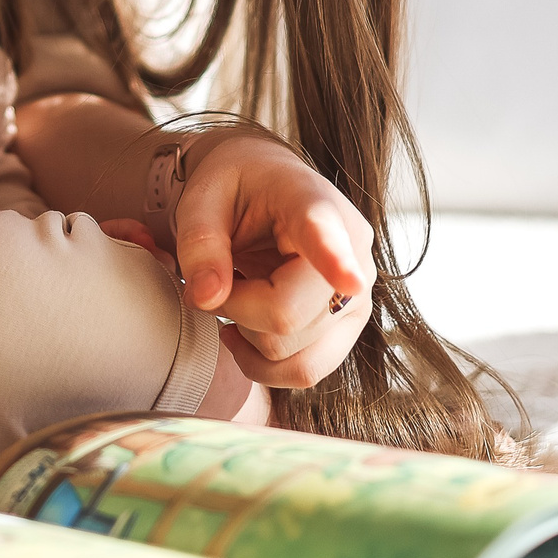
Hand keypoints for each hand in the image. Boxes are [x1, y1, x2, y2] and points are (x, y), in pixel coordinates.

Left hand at [159, 132, 377, 389]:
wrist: (266, 186)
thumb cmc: (236, 187)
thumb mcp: (202, 200)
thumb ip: (199, 243)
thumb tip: (207, 299)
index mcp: (311, 202)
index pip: (325, 234)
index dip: (336, 260)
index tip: (350, 278)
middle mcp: (353, 252)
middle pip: (287, 317)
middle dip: (234, 310)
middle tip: (215, 279)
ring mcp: (358, 297)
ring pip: (297, 355)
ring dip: (248, 339)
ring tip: (234, 298)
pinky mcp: (348, 327)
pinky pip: (307, 371)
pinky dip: (265, 364)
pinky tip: (244, 329)